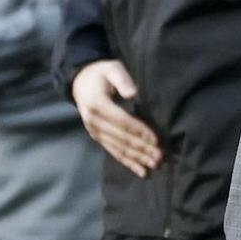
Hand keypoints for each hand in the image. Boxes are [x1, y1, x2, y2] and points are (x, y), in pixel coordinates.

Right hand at [71, 59, 161, 177]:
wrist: (80, 83)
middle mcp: (94, 121)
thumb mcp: (112, 68)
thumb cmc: (101, 74)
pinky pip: (114, 152)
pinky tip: (141, 171)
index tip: (156, 139)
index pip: (122, 121)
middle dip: (142, 149)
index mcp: (97, 104)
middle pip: (122, 138)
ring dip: (137, 158)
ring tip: (155, 165)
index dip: (139, 131)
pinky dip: (128, 162)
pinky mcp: (98, 138)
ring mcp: (95, 132)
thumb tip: (133, 93)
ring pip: (119, 148)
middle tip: (160, 157)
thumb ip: (122, 79)